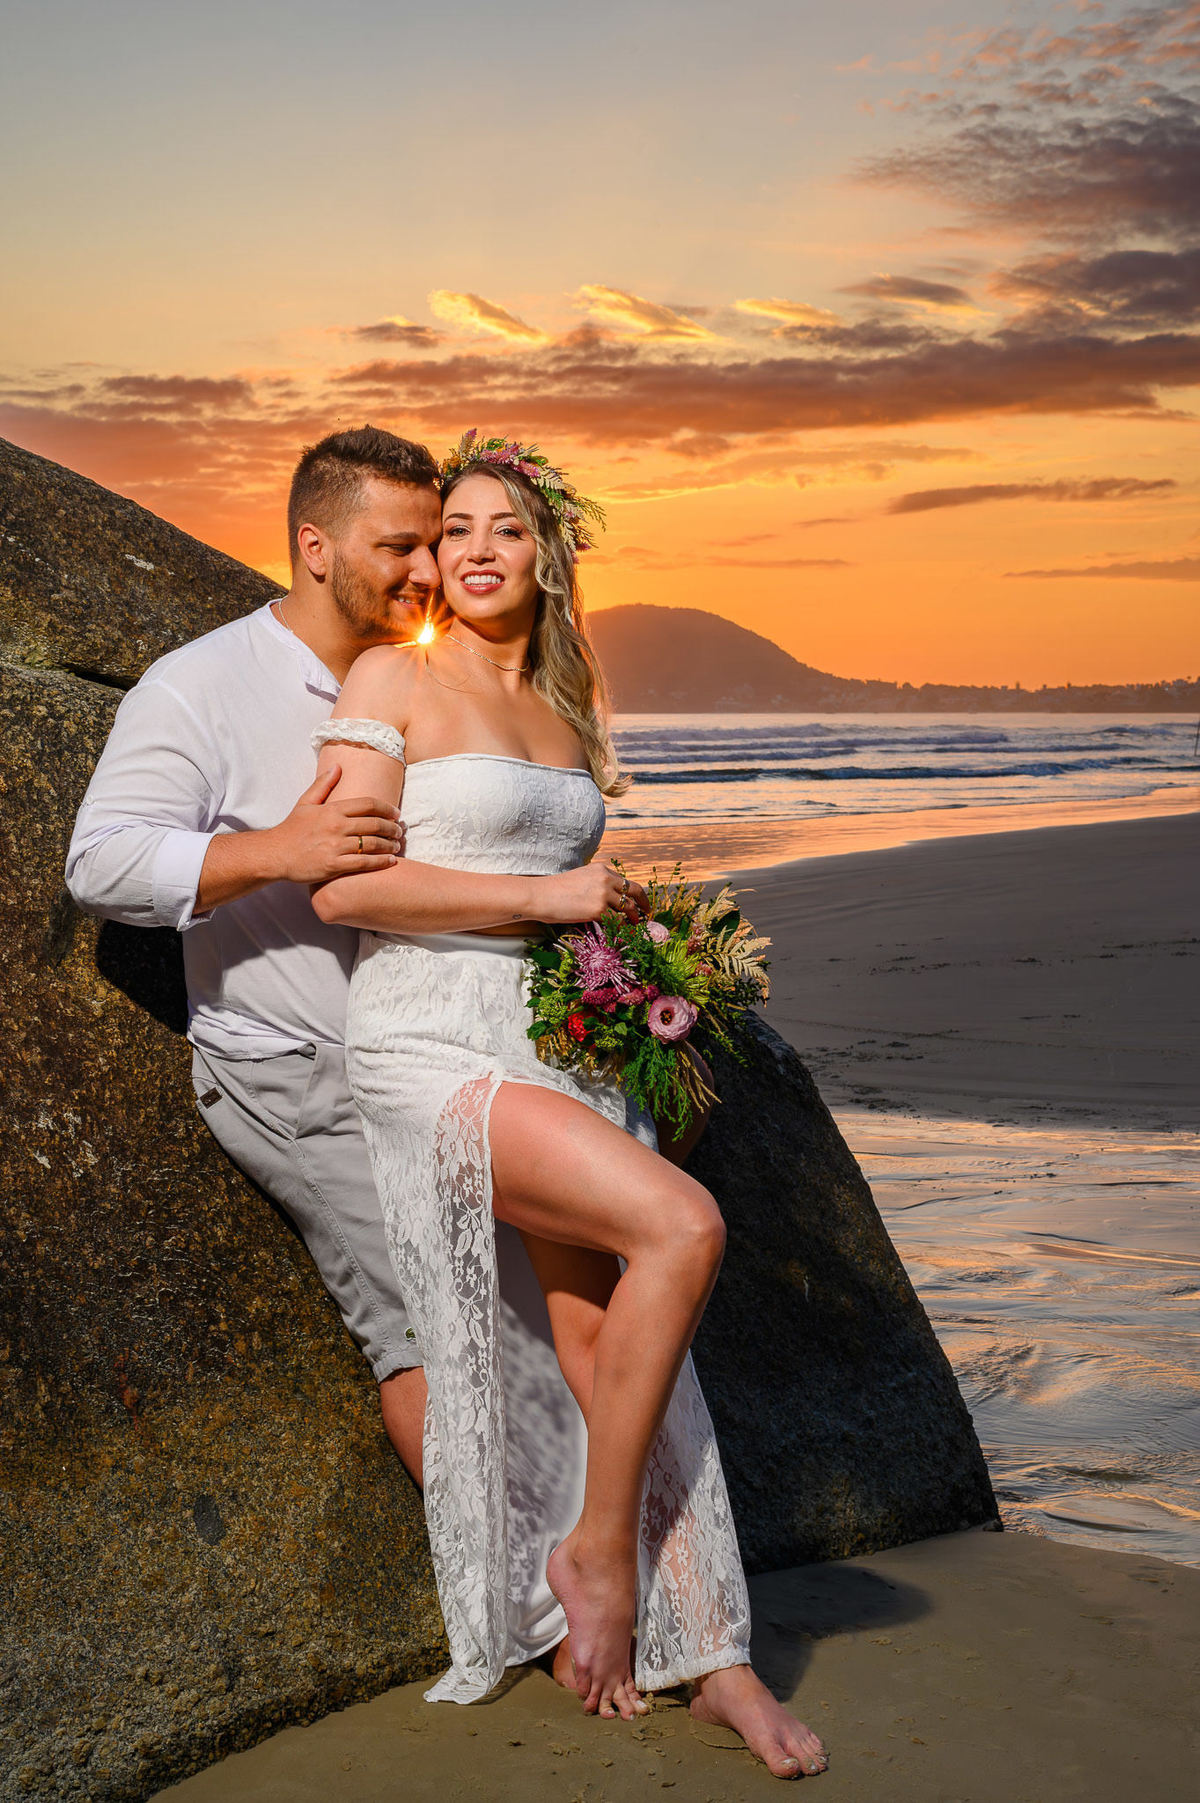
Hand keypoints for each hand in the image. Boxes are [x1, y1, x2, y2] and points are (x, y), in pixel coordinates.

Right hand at [266, 766, 403, 882]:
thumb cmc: (291, 829)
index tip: (396, 813)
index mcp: (332, 810)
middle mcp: (336, 826)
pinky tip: (391, 860)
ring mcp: (336, 846)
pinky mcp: (334, 865)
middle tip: (400, 831)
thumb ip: (323, 784)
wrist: (275, 854)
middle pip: (375, 823)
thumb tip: (337, 766)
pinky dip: (381, 861)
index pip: (368, 804)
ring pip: (373, 843)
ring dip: (390, 844)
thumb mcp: (305, 802)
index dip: (386, 808)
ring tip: (397, 845)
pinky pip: (364, 863)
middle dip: (392, 827)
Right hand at [538, 861, 648, 924]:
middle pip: (634, 891)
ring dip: (634, 918)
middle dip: (643, 903)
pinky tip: (622, 933)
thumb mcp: (580, 878)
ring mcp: (603, 894)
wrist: (540, 896)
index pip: (625, 881)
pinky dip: (622, 928)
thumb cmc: (555, 890)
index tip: (637, 901)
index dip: (633, 893)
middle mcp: (606, 879)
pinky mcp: (598, 910)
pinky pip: (617, 921)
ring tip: (635, 926)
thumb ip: (596, 884)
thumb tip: (608, 898)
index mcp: (601, 869)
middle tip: (647, 913)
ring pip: (628, 908)